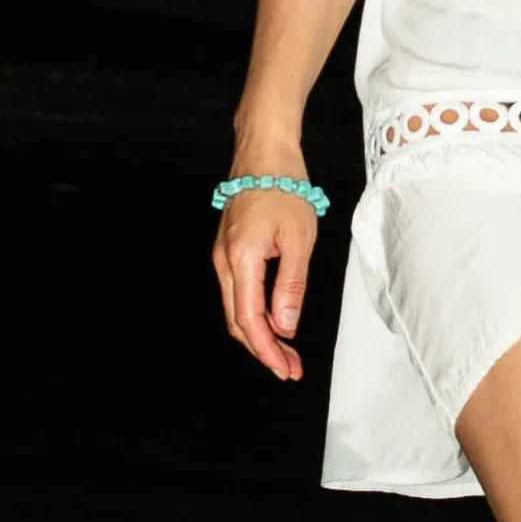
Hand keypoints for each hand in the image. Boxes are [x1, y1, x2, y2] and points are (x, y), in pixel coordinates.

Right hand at [212, 179, 324, 378]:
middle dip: (264, 350)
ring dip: (259, 334)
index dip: (267, 351)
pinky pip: (237, 292)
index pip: (250, 321)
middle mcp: (223, 261)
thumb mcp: (298, 240)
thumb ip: (290, 286)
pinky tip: (274, 322)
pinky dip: (254, 313)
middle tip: (290, 368)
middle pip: (237, 321)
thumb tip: (285, 326)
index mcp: (240, 260)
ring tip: (286, 352)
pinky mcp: (228, 250)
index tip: (286, 369)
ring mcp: (222, 256)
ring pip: (236, 309)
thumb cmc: (284, 187)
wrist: (263, 151)